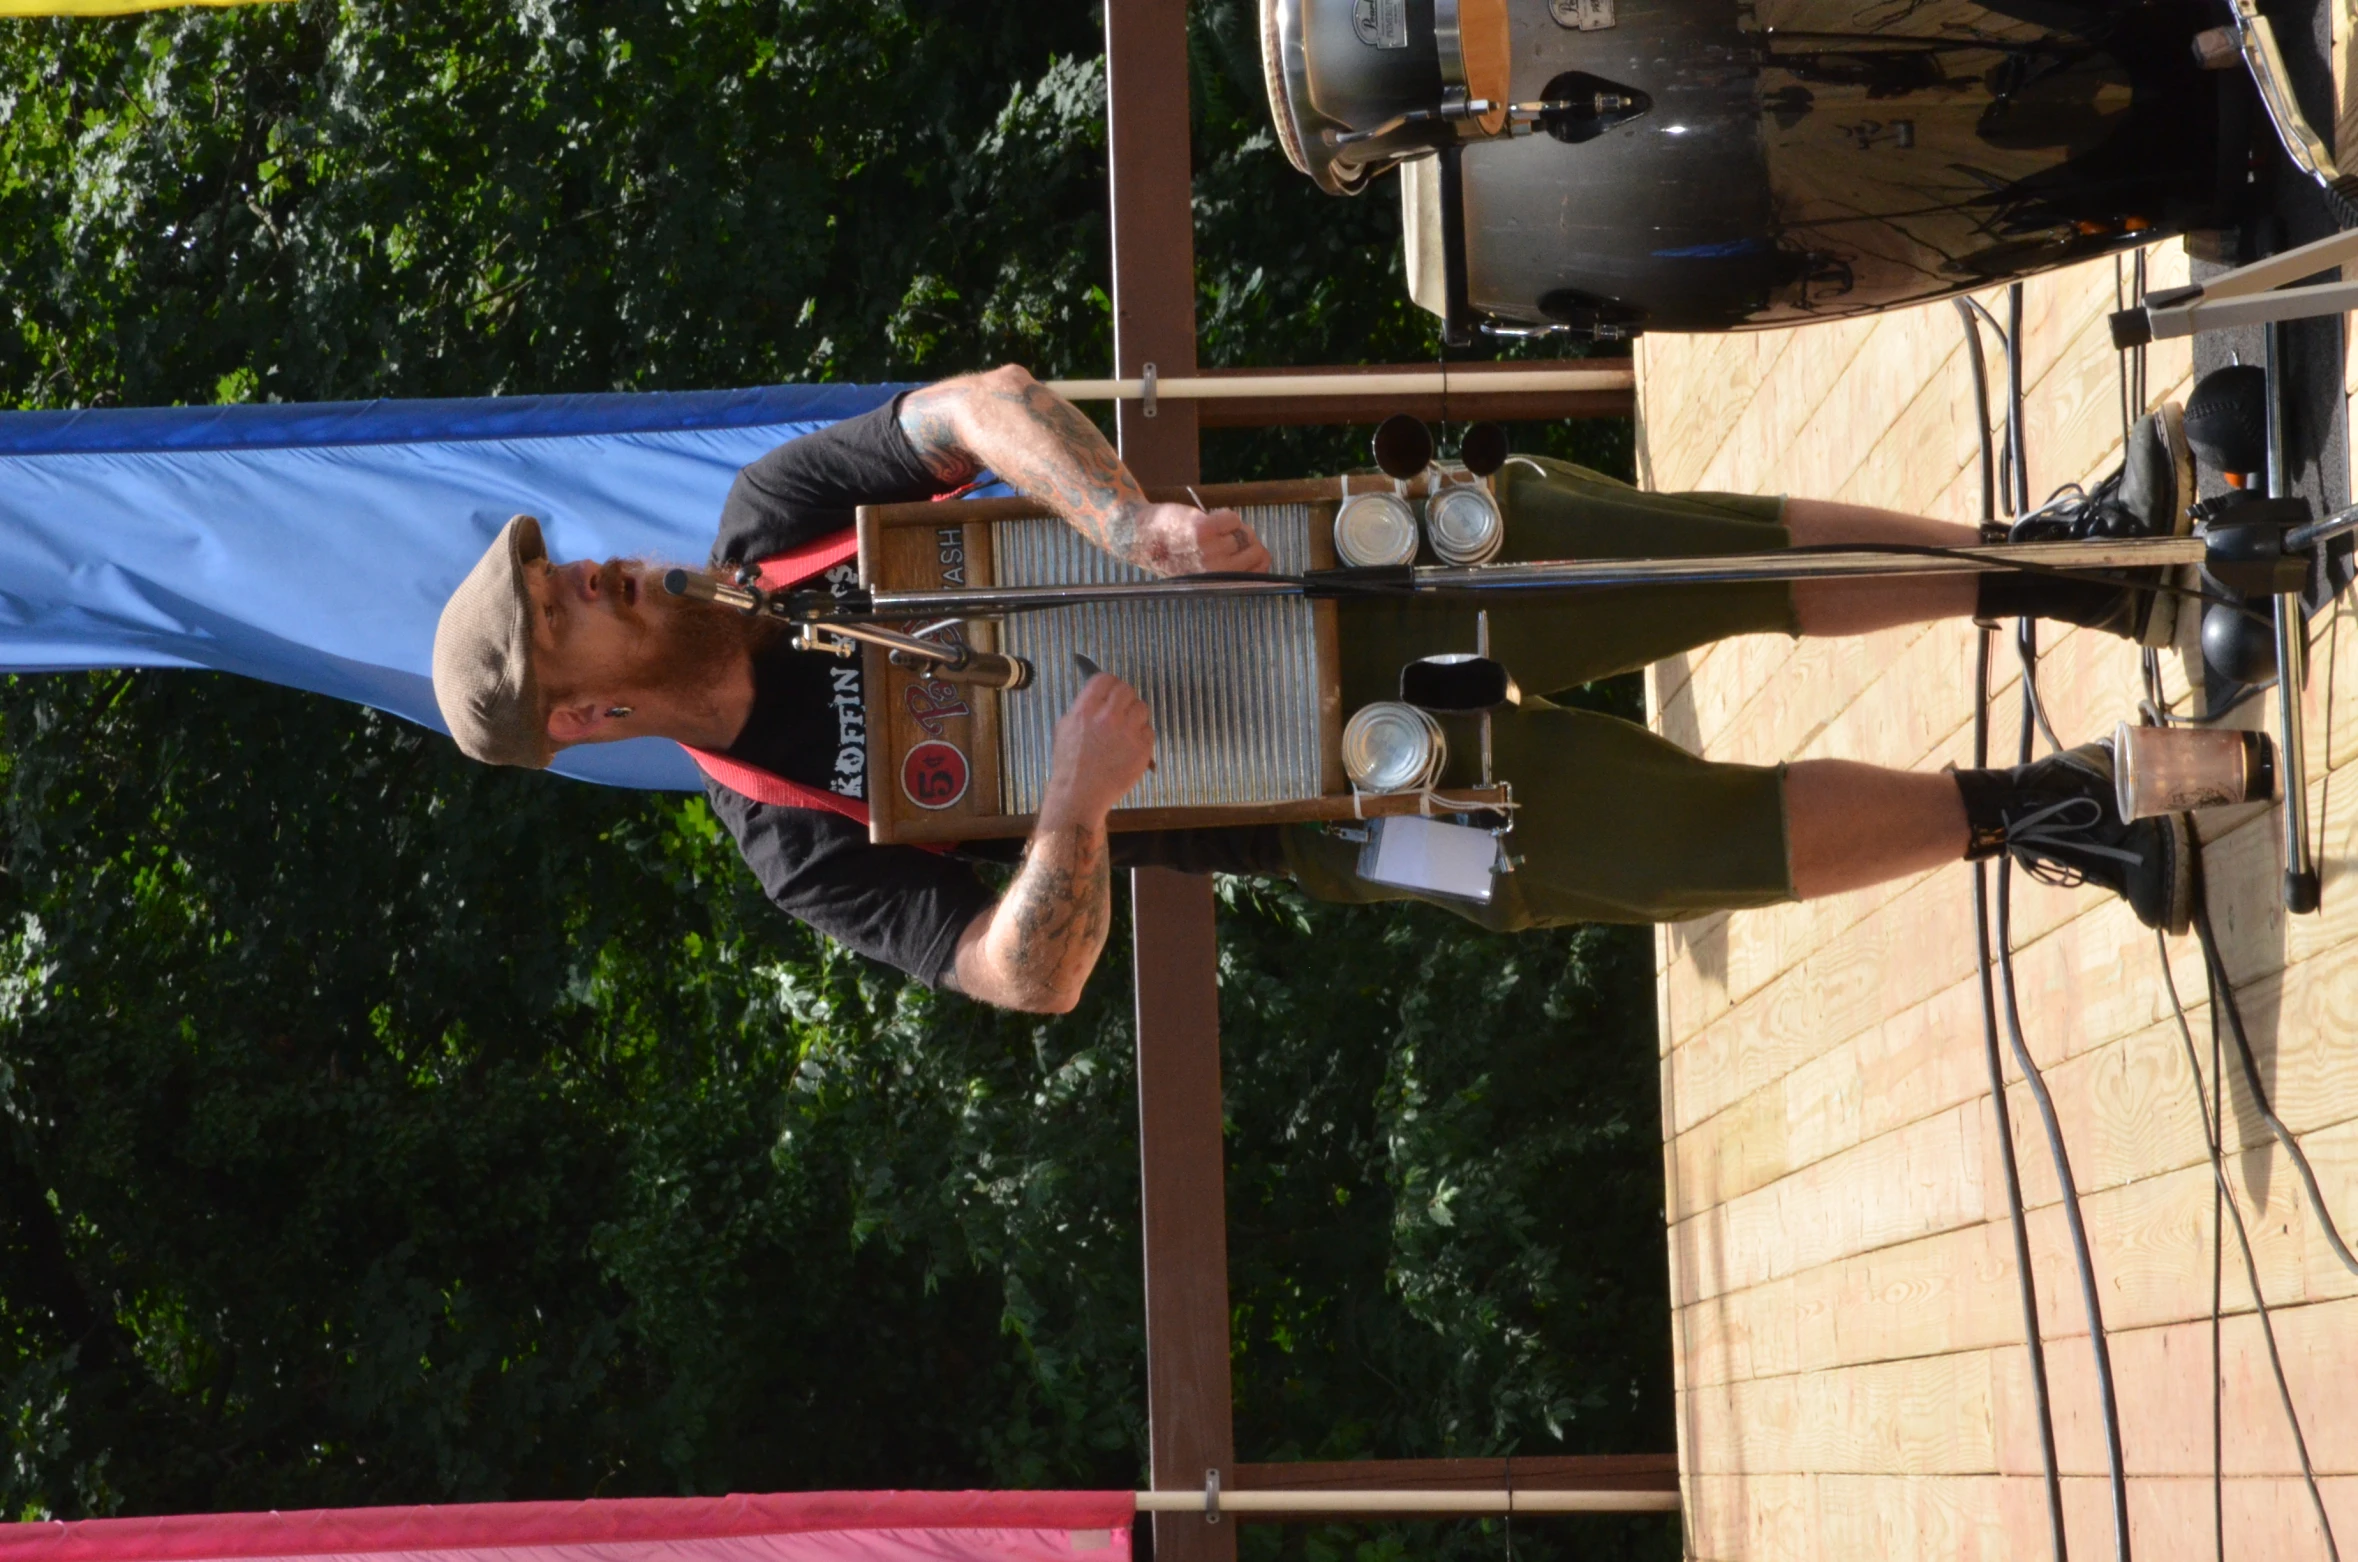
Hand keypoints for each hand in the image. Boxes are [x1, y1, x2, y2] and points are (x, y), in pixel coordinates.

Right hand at [1040, 673, 1154, 821]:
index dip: (1108, 684)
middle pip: (1126, 689)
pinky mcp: (1142, 748)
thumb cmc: (1070, 764)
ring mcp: (1127, 733)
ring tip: (1126, 728)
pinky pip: (1149, 730)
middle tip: (1120, 708)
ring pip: (1141, 708)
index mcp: (1086, 710)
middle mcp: (1108, 718)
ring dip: (1135, 715)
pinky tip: (1130, 746)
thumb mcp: (1065, 728)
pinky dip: (1141, 736)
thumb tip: (1097, 696)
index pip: (1105, 679)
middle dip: (1124, 697)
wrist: (1080, 793)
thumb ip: (1082, 709)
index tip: (1109, 691)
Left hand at [1130, 502, 1271, 576]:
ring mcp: (1210, 550)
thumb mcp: (1201, 572)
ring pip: (1244, 533)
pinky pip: (1233, 518)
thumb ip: (1228, 569)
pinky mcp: (1204, 529)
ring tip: (1212, 530)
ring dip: (1232, 527)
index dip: (1258, 558)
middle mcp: (1217, 571)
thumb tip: (1260, 555)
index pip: (1260, 571)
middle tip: (1226, 536)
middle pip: (1256, 549)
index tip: (1247, 551)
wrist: (1141, 537)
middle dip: (1246, 539)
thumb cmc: (1172, 554)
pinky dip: (1225, 515)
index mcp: (1218, 583)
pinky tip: (1209, 519)